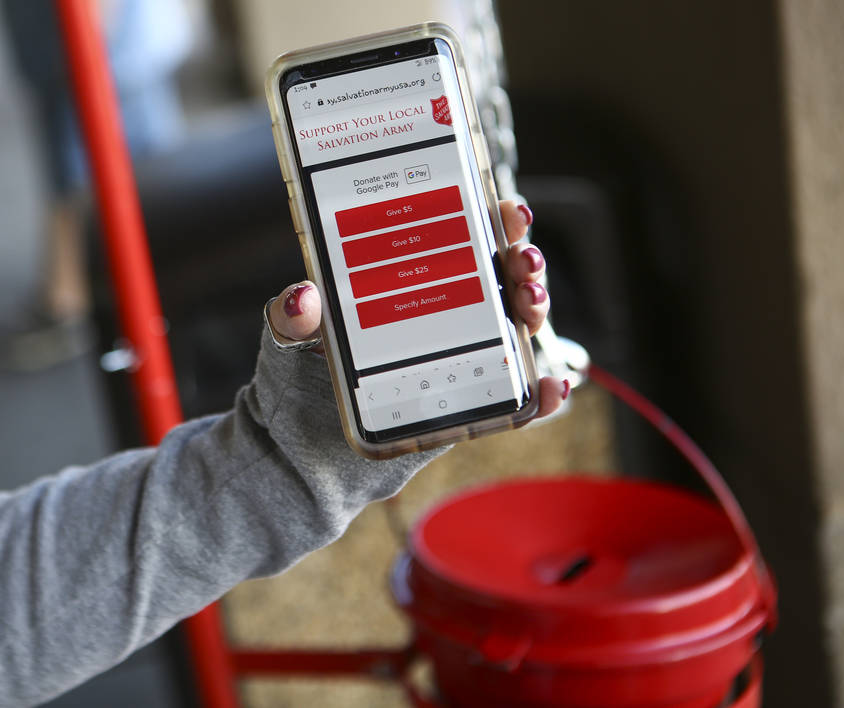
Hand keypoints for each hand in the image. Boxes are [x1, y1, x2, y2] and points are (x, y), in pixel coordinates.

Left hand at [267, 199, 567, 420]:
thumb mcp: (290, 339)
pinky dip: (545, 394)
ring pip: (518, 325)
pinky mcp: (471, 403)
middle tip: (522, 262)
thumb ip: (292, 316)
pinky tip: (553, 386)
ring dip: (537, 309)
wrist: (304, 452)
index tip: (506, 210)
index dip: (493, 219)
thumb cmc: (301, 379)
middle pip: (502, 275)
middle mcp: (446, 310)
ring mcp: (464, 355)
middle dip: (525, 260)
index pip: (460, 236)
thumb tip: (301, 297)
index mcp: (411, 278)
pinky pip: (518, 398)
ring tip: (529, 307)